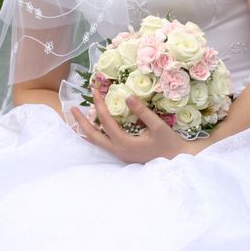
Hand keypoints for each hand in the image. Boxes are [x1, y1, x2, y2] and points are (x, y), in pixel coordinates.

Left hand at [70, 89, 205, 162]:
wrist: (177, 160)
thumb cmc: (169, 143)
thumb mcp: (158, 126)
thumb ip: (142, 112)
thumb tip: (127, 97)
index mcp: (124, 142)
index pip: (105, 120)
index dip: (99, 103)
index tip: (95, 90)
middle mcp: (117, 150)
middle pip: (91, 135)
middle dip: (80, 121)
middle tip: (72, 108)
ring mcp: (119, 154)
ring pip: (95, 142)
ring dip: (84, 129)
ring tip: (75, 120)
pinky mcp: (122, 154)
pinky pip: (102, 144)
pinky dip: (93, 135)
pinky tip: (93, 128)